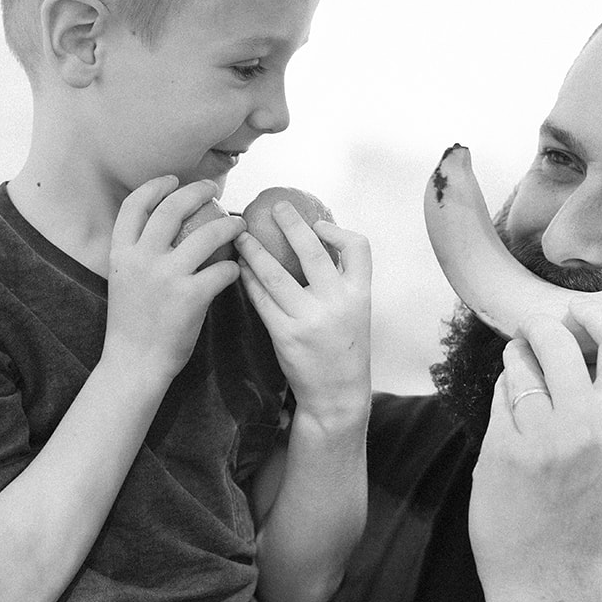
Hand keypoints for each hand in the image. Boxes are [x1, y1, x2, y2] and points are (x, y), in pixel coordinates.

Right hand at [104, 179, 245, 382]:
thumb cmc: (132, 324)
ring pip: (207, 234)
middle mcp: (141, 258)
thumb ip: (138, 255)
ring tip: (240, 225)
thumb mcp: (123, 281)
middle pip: (172, 208)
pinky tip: (235, 269)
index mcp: (121, 253)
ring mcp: (166, 276)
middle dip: (197, 190)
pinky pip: (222, 270)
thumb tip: (165, 230)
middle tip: (213, 189)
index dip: (155, 186)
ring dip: (229, 225)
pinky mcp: (190, 296)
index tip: (172, 180)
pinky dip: (232, 267)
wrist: (133, 363)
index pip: (134, 205)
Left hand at [236, 204, 371, 423]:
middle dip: (291, 224)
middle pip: (312, 252)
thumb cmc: (345, 348)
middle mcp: (337, 303)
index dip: (338, 230)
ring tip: (241, 236)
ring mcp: (310, 319)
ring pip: (276, 273)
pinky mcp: (285, 334)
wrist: (337, 393)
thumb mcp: (357, 312)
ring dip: (255, 250)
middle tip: (274, 207)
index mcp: (360, 294)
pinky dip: (249, 280)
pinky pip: (262, 299)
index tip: (318, 223)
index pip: (359, 248)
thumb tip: (314, 243)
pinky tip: (240, 269)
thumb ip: (341, 282)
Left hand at [468, 311, 601, 599]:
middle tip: (535, 337)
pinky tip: (512, 425)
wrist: (552, 581)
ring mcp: (539, 435)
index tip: (577, 313)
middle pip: (555, 335)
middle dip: (540, 329)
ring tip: (522, 383)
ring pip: (518, 363)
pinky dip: (503, 402)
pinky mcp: (500, 449)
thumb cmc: (585, 518)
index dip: (595, 316)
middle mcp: (584, 423)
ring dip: (516, 362)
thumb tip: (581, 342)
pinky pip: (499, 398)